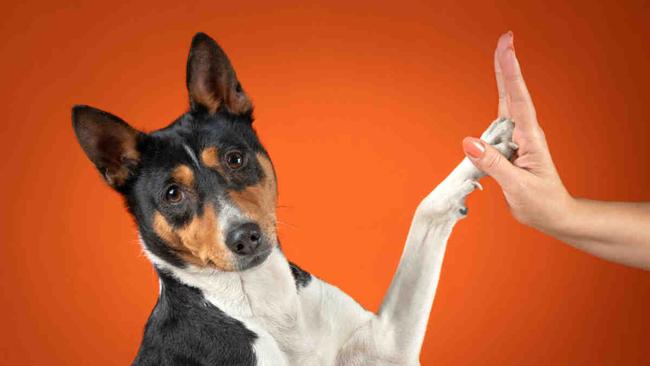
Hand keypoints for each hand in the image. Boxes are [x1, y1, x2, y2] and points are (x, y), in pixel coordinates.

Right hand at [461, 32, 573, 235]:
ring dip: (502, 77)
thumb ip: (493, 162)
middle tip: (504, 39)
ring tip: (501, 52)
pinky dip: (497, 100)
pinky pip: (499, 122)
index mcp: (530, 139)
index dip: (511, 73)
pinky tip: (499, 87)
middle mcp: (525, 133)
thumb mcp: (517, 186)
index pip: (518, 100)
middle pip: (512, 93)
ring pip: (506, 103)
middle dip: (507, 65)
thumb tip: (468, 141)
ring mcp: (519, 138)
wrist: (554, 214)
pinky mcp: (511, 147)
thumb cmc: (541, 202)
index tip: (506, 49)